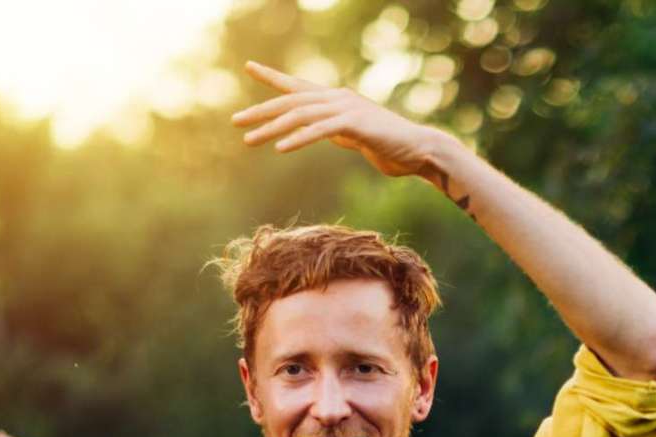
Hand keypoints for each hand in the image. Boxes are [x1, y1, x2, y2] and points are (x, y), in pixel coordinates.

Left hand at [234, 62, 450, 183]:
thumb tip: (326, 132)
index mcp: (337, 100)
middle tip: (235, 121)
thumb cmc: (393, 148)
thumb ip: (340, 131)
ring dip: (271, 128)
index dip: (273, 76)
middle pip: (291, 101)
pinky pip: (319, 130)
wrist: (421, 151)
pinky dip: (298, 138)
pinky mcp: (355, 124)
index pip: (299, 86)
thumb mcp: (358, 137)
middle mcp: (338, 98)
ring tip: (249, 140)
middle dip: (261, 111)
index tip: (249, 67)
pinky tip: (281, 148)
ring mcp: (346, 109)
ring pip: (300, 115)